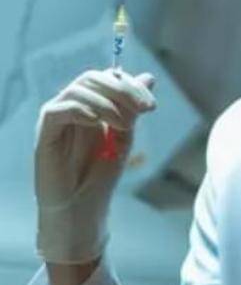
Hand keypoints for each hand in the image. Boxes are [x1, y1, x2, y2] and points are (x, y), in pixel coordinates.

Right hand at [35, 69, 156, 262]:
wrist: (82, 207)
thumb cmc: (101, 174)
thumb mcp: (124, 136)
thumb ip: (132, 108)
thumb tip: (149, 77)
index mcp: (91, 104)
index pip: (107, 78)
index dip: (130, 85)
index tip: (151, 104)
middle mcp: (72, 106)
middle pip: (92, 78)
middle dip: (122, 90)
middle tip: (144, 108)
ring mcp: (57, 118)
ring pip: (78, 91)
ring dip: (107, 103)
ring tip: (125, 125)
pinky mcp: (45, 133)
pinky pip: (58, 111)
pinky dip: (81, 110)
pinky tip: (99, 123)